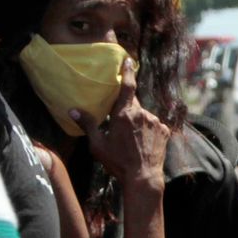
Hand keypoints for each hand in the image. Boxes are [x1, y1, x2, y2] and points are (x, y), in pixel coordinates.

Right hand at [73, 58, 168, 192]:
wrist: (143, 177)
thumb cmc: (118, 162)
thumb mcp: (97, 145)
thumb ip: (87, 124)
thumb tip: (72, 110)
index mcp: (124, 114)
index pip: (127, 86)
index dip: (127, 71)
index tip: (128, 60)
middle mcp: (142, 114)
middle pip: (132, 103)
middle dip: (125, 109)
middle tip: (119, 122)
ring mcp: (155, 122)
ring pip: (143, 116)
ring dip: (137, 122)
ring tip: (130, 141)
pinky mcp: (164, 131)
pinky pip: (154, 125)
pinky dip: (147, 130)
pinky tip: (142, 144)